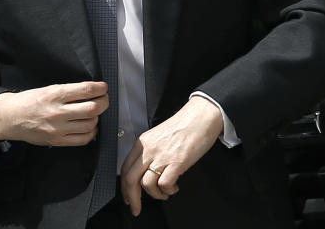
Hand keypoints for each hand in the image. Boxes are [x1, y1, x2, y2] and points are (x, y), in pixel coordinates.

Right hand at [0, 82, 107, 146]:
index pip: (85, 90)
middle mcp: (58, 112)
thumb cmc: (29, 101)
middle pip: (92, 108)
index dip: (100, 88)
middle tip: (104, 100)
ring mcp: (58, 128)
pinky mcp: (58, 140)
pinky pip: (83, 139)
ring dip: (97, 117)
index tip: (103, 87)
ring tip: (94, 113)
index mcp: (54, 94)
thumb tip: (90, 92)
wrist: (11, 118)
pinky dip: (91, 132)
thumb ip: (67, 92)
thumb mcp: (47, 89)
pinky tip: (89, 126)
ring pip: (90, 124)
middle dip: (104, 103)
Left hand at [120, 95, 222, 215]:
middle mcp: (149, 149)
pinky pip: (164, 184)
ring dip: (156, 195)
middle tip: (136, 208)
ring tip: (165, 193)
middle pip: (130, 179)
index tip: (127, 197)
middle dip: (132, 198)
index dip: (124, 186)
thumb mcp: (159, 137)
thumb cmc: (184, 126)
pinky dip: (168, 190)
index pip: (125, 168)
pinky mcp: (177, 161)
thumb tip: (147, 172)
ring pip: (146, 184)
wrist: (201, 117)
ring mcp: (162, 155)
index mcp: (142, 143)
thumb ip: (151, 152)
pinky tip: (175, 187)